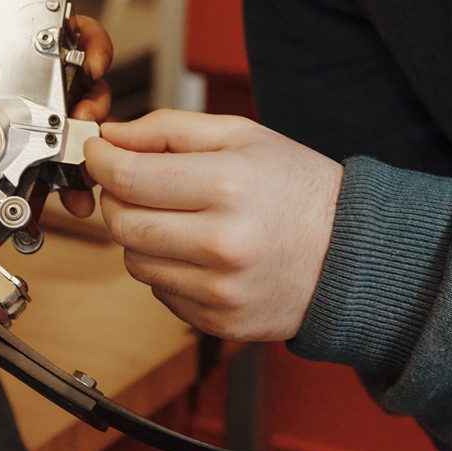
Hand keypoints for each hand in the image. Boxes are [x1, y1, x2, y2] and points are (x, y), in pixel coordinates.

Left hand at [0, 7, 113, 218]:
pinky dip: (61, 188)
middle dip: (93, 109)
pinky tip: (62, 202)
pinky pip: (52, 170)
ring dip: (84, 156)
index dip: (93, 47)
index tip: (92, 62)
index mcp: (25, 44)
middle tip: (82, 120)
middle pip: (87, 90)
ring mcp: (38, 119)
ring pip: (77, 135)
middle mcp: (42, 80)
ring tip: (80, 173)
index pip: (74, 35)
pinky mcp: (27, 154)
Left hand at [84, 110, 342, 340]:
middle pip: (121, 224)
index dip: (100, 161)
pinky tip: (198, 251)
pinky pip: (160, 292)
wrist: (353, 254)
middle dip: (115, 198)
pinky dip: (166, 269)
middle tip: (133, 183)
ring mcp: (220, 288)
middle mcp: (222, 242)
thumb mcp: (242, 136)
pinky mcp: (219, 320)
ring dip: (141, 236)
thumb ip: (169, 129)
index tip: (99, 153)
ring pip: (134, 261)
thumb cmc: (299, 189)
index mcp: (227, 186)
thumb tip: (113, 136)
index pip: (128, 178)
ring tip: (177, 218)